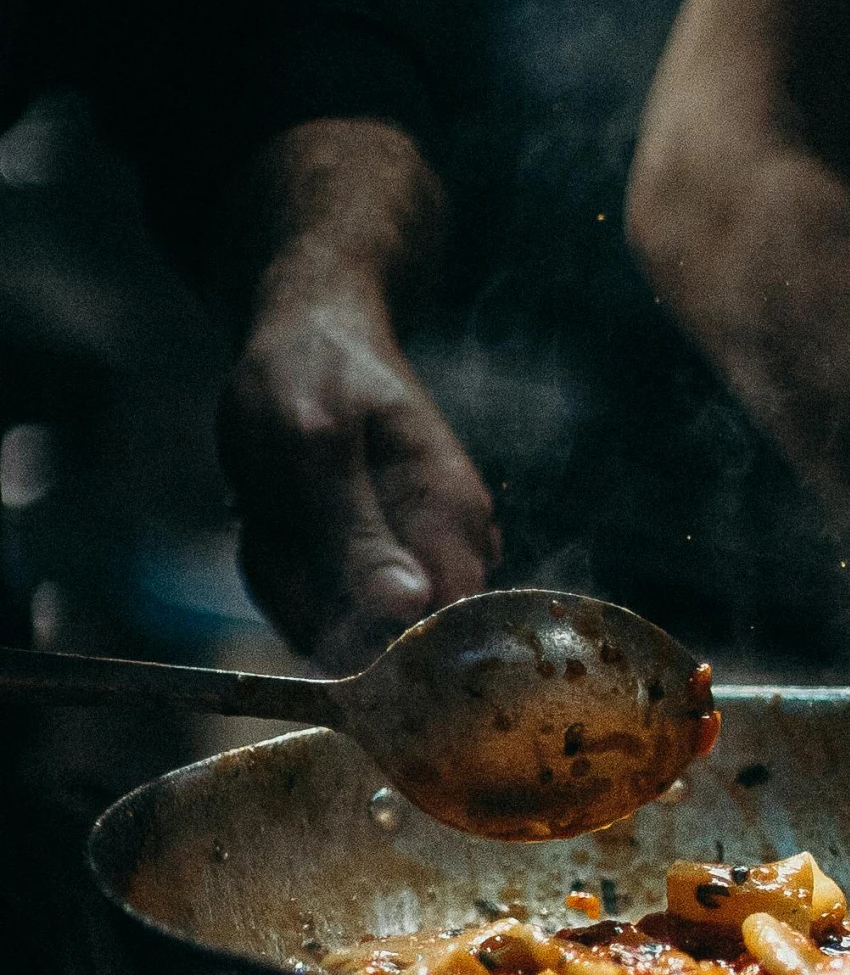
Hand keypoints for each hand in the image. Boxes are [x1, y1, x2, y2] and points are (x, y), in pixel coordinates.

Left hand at [218, 280, 497, 671]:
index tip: (309, 575)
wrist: (308, 330)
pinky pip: (327, 617)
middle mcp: (451, 552)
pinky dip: (285, 579)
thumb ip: (355, 531)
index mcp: (453, 518)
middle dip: (306, 598)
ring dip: (286, 584)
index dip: (366, 635)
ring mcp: (418, 563)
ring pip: (343, 635)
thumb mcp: (312, 446)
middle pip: (379, 644)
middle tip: (276, 519)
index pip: (435, 634)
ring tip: (272, 511)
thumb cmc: (309, 374)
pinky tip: (278, 525)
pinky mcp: (382, 572)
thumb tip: (406, 609)